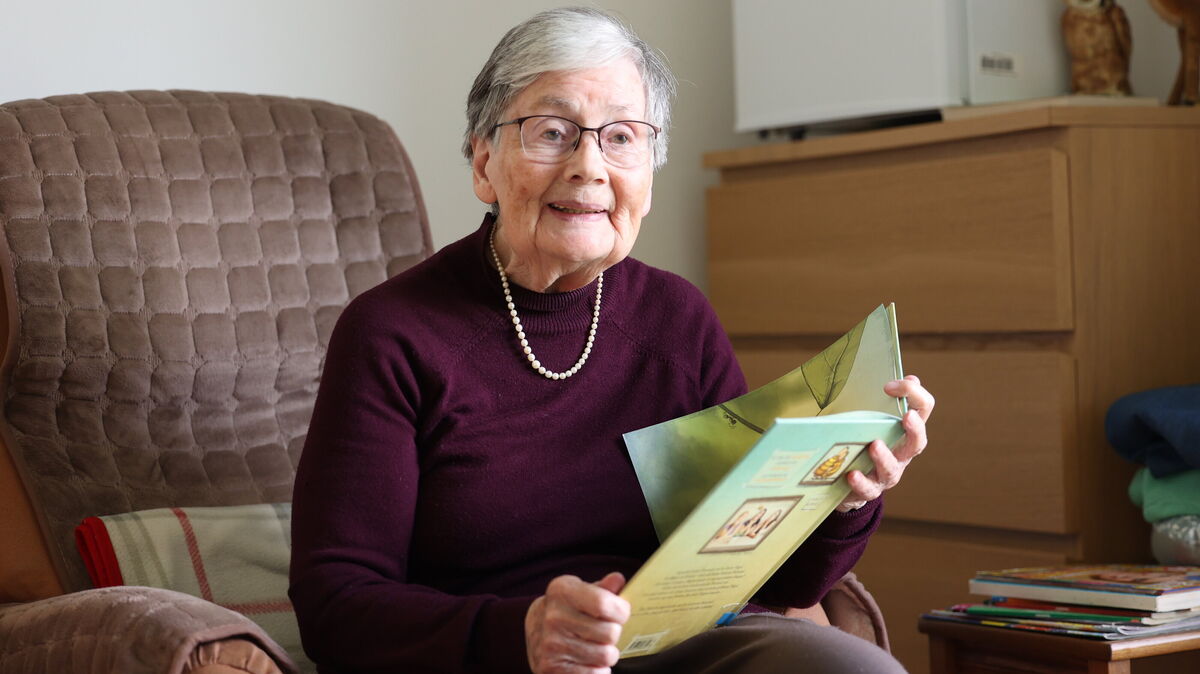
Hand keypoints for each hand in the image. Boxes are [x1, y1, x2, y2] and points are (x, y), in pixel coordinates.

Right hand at [525, 572, 629, 673]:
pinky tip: (589, 661)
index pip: (604, 603)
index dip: (621, 610)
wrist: (535, 630)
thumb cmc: (567, 609)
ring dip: (607, 653)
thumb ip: (603, 588)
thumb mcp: (581, 592)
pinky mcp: (551, 669)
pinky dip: (598, 670)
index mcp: (562, 591)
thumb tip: (618, 580)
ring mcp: (551, 645)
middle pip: (610, 632)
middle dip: (614, 633)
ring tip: (597, 646)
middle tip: (605, 631)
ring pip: (606, 655)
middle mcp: (554, 617)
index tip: (620, 613)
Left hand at [837, 375, 933, 510]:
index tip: (890, 385)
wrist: (849, 482)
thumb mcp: (871, 418)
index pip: (922, 409)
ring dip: (884, 457)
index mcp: (905, 431)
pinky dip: (860, 482)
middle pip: (917, 442)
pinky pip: (867, 488)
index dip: (913, 394)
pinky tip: (851, 474)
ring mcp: (887, 474)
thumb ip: (881, 399)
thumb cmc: (863, 440)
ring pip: (892, 468)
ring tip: (874, 445)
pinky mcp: (869, 490)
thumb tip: (898, 375)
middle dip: (915, 429)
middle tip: (908, 416)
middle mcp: (902, 453)